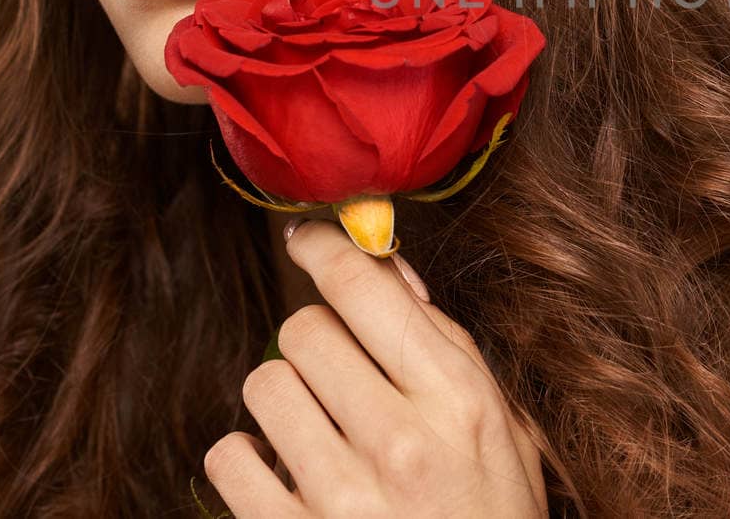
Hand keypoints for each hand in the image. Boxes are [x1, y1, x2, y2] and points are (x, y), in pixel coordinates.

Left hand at [204, 218, 548, 517]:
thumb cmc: (492, 517)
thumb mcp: (502, 427)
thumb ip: (443, 345)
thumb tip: (383, 265)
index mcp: (457, 400)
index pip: (364, 287)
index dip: (323, 247)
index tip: (307, 238)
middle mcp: (398, 442)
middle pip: (302, 329)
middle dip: (314, 339)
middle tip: (338, 373)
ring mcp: (340, 499)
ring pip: (263, 386)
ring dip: (283, 401)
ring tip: (318, 435)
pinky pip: (227, 460)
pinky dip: (248, 463)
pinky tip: (288, 479)